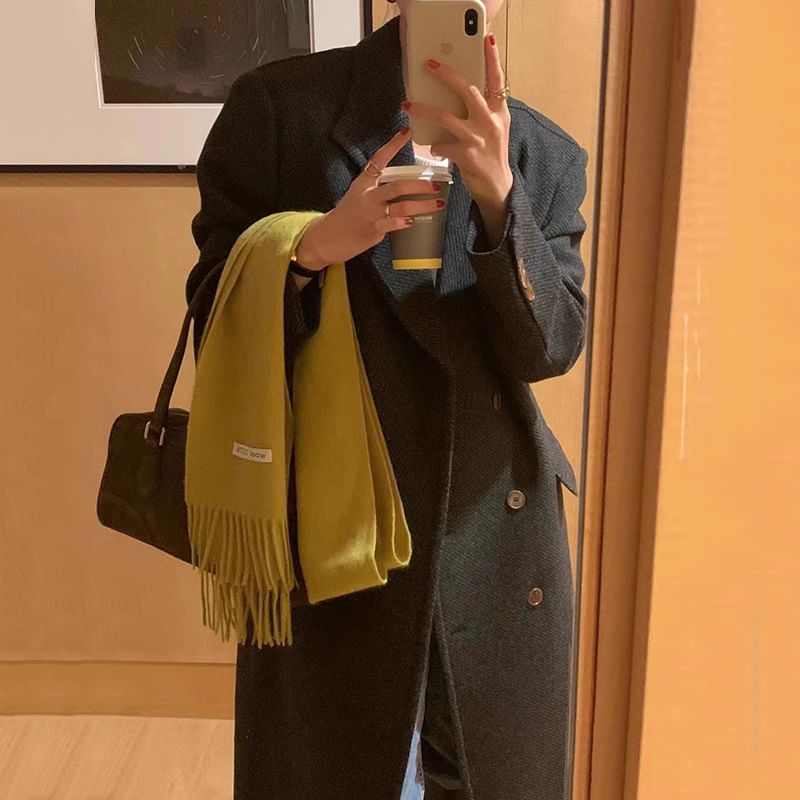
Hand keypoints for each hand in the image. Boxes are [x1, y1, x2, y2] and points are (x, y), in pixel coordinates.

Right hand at [294, 127, 444, 269]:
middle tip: (436, 185)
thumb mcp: (360, 195)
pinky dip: (404, 222)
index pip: (379, 159)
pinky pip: (392, 224)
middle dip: (420, 185)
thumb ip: (379, 188)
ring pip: (401, 206)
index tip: (407, 132)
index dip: (393, 145)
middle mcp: (368, 195)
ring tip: (438, 203)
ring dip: (422, 205)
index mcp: (364, 182)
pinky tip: (414, 222)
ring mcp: (370, 212)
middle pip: (397, 186)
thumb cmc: (348, 215)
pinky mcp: (372, 229)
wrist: (328, 237)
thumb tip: (405, 184)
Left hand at [401, 33, 512, 216]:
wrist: (497, 187)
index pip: (497, 80)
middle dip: (446, 75)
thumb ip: (484, 111)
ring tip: (407, 105)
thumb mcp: (495, 129)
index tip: (486, 39)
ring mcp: (478, 138)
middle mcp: (490, 122)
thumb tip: (462, 94)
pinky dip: (434, 146)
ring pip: (445, 117)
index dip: (492, 59)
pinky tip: (434, 148)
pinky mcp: (466, 156)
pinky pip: (441, 145)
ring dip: (423, 110)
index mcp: (499, 113)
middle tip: (430, 65)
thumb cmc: (492, 156)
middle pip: (467, 90)